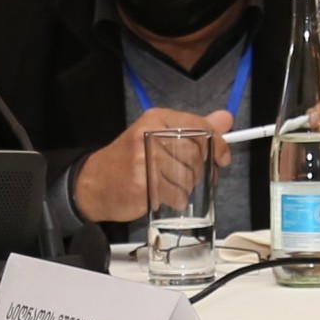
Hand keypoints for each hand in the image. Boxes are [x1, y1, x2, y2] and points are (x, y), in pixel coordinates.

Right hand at [72, 106, 229, 223]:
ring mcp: (144, 161)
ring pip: (189, 178)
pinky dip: (178, 200)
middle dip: (201, 170)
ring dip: (188, 187)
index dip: (217, 144)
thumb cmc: (129, 160)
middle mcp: (149, 136)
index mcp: (155, 119)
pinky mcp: (142, 186)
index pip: (198, 127)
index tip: (222, 158)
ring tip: (172, 185)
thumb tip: (225, 119)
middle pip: (196, 155)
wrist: (94, 183)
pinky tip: (165, 196)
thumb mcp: (158, 135)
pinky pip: (178, 196)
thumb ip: (193, 128)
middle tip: (192, 176)